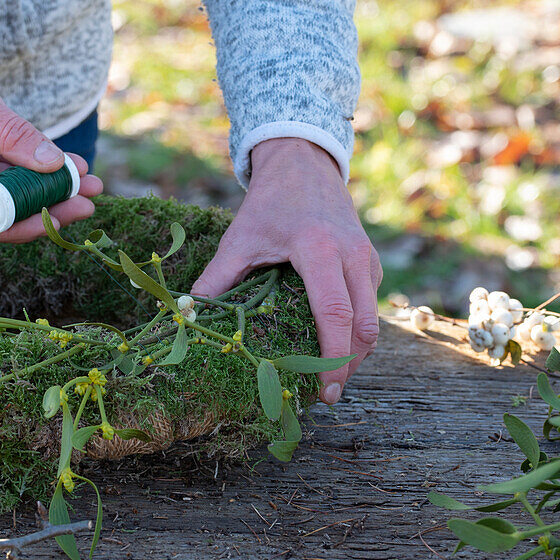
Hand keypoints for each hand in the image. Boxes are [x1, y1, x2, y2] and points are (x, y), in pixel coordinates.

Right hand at [0, 3, 103, 241]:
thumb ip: (13, 134)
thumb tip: (53, 164)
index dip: (17, 227)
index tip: (56, 219)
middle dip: (43, 207)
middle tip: (87, 201)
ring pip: (7, 194)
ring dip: (46, 189)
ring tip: (88, 182)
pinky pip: (7, 173)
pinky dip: (36, 170)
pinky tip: (68, 166)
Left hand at [191, 138, 380, 403]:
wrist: (303, 163)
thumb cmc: (269, 203)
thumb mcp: (238, 238)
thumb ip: (215, 278)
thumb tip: (186, 316)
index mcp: (318, 249)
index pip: (333, 314)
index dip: (331, 358)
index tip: (324, 391)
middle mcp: (352, 255)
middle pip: (363, 327)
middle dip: (347, 366)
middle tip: (325, 396)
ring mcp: (367, 259)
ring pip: (372, 322)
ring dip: (355, 354)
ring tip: (328, 377)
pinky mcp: (371, 264)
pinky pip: (370, 308)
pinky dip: (357, 333)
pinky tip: (334, 349)